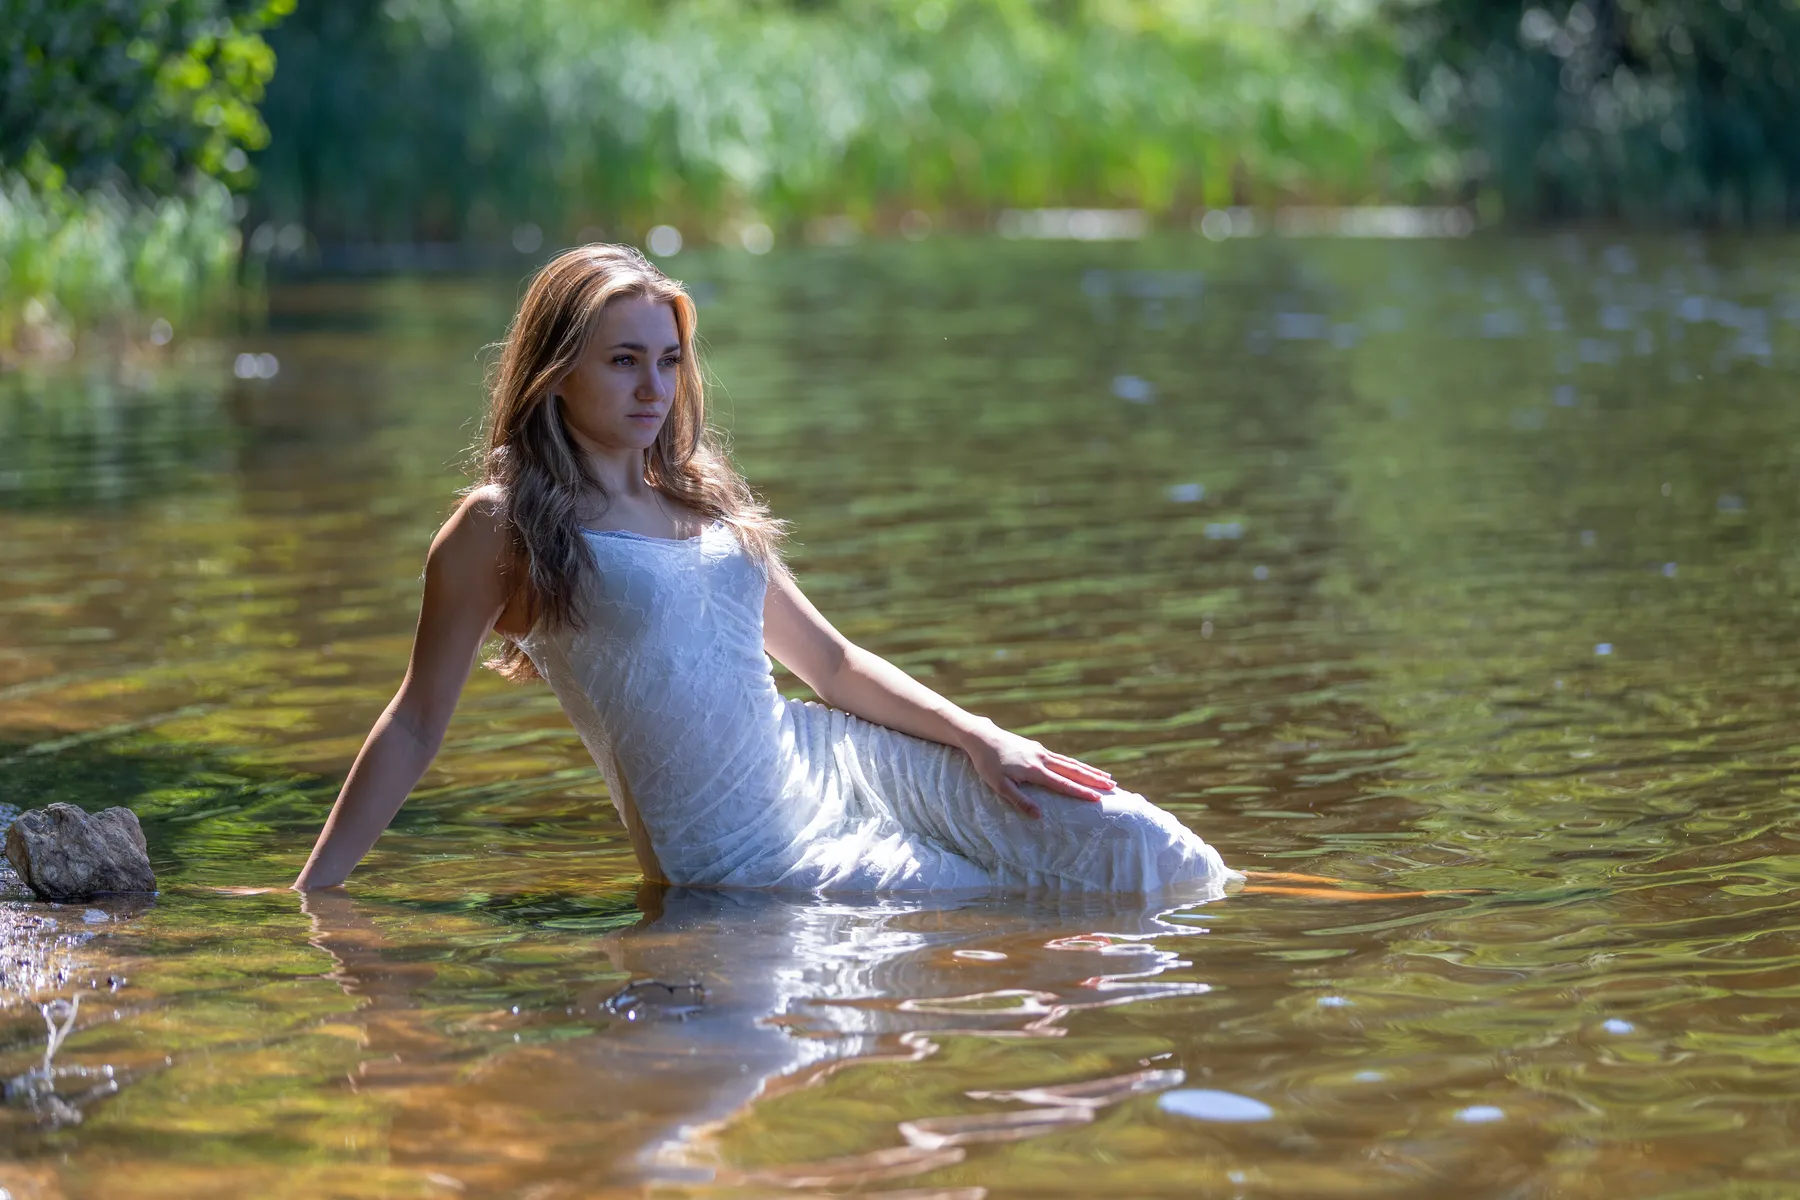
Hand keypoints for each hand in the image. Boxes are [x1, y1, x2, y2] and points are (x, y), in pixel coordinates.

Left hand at [957, 720, 1115, 818]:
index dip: (1081, 792)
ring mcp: (1042, 752)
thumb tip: (1039, 816)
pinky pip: (1063, 758)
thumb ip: (1019, 800)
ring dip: (1090, 771)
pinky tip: (1083, 769)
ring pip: (1071, 763)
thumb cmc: (988, 764)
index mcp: (1035, 770)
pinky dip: (1076, 764)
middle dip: (1094, 780)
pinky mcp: (1038, 748)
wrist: (982, 737)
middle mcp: (1042, 759)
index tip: (1098, 799)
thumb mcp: (999, 786)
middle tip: (1114, 787)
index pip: (1063, 784)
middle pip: (1074, 771)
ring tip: (1107, 777)